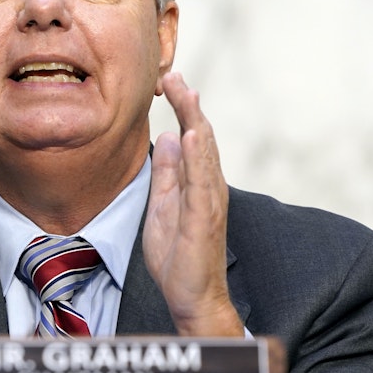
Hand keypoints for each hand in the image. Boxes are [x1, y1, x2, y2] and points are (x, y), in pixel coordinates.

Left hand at [143, 72, 241, 336]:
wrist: (191, 297)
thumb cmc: (178, 256)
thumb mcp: (162, 205)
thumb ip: (168, 173)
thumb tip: (169, 138)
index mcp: (197, 182)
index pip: (192, 136)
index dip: (182, 108)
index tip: (169, 81)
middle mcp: (209, 187)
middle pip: (203, 136)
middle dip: (188, 104)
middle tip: (174, 75)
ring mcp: (209, 201)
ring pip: (206, 153)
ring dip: (196, 120)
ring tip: (185, 92)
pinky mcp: (205, 218)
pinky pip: (202, 182)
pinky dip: (199, 156)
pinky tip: (193, 133)